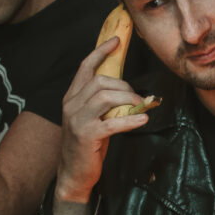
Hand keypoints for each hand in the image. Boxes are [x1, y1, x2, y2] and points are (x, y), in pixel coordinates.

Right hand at [56, 37, 149, 203]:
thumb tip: (128, 89)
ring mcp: (77, 120)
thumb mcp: (91, 117)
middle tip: (137, 98)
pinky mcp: (87, 136)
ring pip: (105, 96)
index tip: (116, 41)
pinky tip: (143, 120)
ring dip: (129, 99)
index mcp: (71, 97)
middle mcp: (71, 105)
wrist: (73, 174)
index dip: (100, 51)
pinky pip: (113, 123)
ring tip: (141, 107)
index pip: (85, 67)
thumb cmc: (87, 144)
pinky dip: (131, 120)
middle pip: (100, 81)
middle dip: (124, 85)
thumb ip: (102, 101)